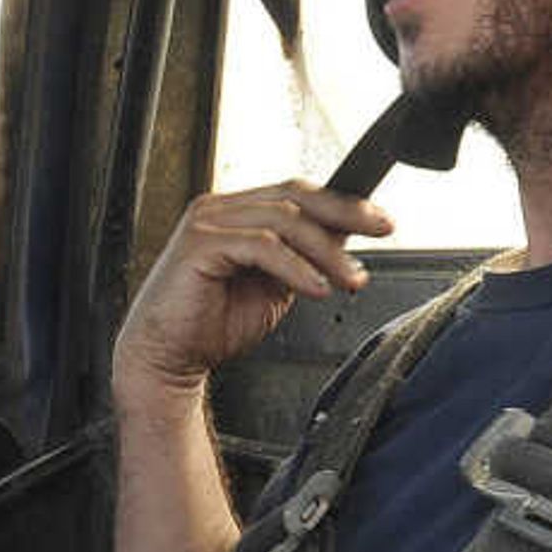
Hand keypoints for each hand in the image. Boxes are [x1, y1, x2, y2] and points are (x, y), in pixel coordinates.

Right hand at [114, 179, 391, 409]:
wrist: (167, 358)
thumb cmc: (211, 326)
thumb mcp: (274, 288)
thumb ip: (302, 261)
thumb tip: (343, 242)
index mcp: (237, 213)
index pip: (298, 193)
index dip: (343, 203)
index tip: (380, 221)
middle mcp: (221, 209)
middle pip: (296, 196)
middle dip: (345, 213)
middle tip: (383, 230)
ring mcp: (207, 222)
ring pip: (284, 220)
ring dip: (326, 250)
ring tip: (350, 279)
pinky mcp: (200, 245)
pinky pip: (262, 247)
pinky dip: (296, 268)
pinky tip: (317, 289)